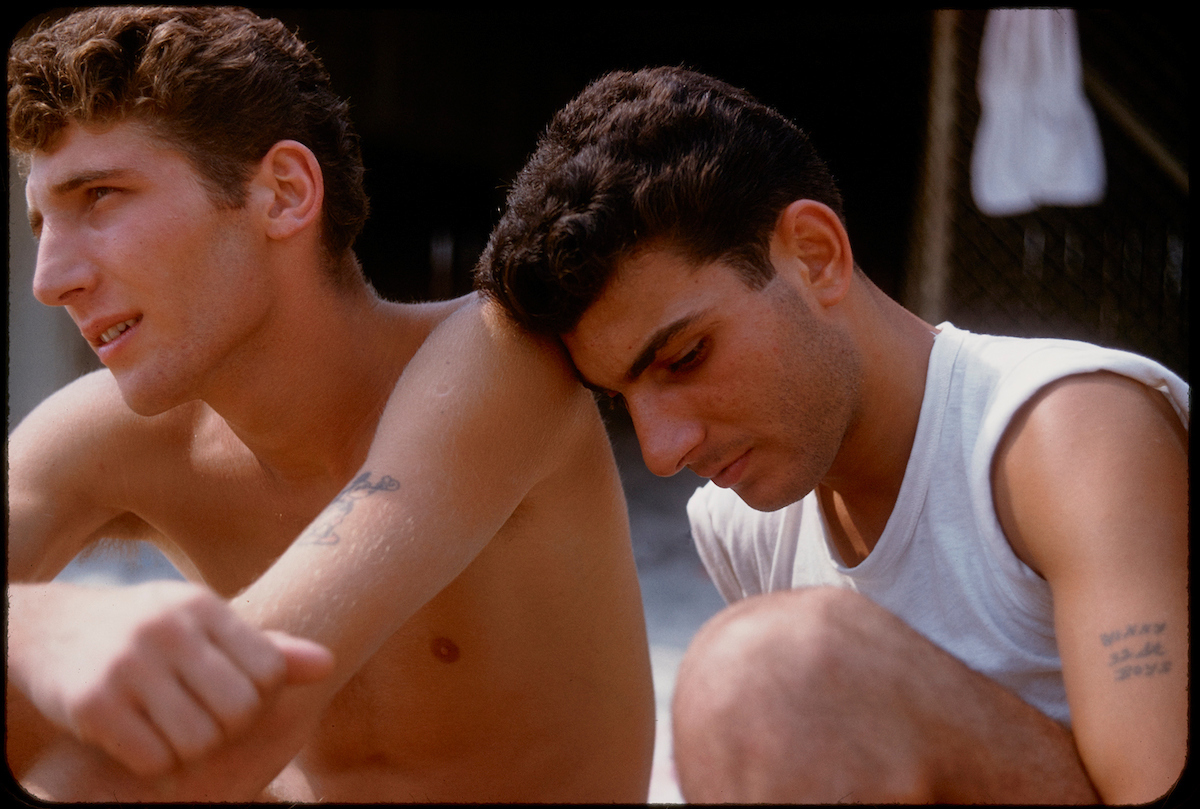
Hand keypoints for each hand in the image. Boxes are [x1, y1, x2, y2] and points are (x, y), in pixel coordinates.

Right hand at [7, 580, 333, 777]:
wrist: (48, 627)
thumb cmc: (147, 629)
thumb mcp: (203, 622)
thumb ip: (267, 647)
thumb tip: (329, 663)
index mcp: (202, 606)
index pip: (269, 672)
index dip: (260, 697)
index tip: (233, 695)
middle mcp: (168, 630)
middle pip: (239, 711)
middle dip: (229, 728)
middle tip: (204, 719)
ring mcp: (128, 665)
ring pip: (199, 740)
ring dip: (191, 748)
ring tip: (172, 728)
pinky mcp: (93, 703)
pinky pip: (153, 758)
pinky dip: (154, 761)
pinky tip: (140, 738)